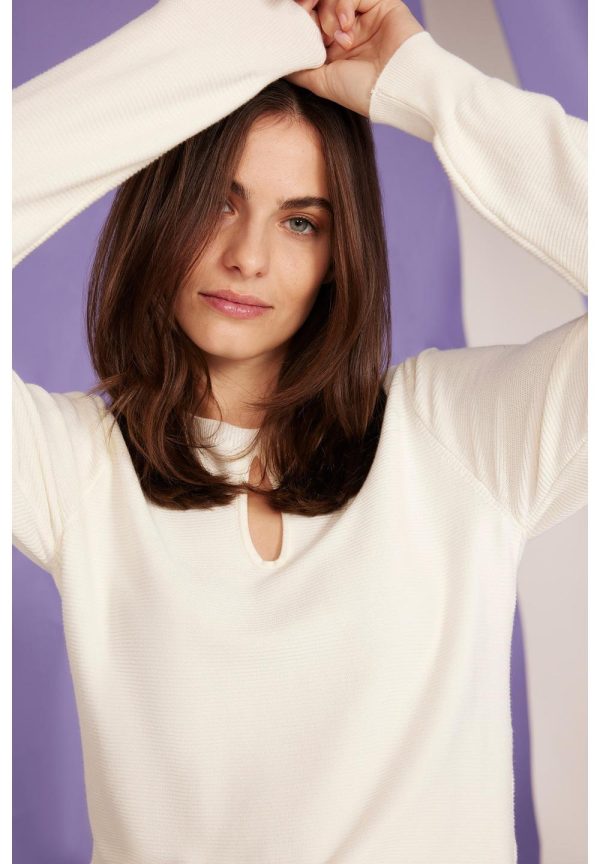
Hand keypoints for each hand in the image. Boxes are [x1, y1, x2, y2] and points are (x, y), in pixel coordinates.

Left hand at [286, 0, 423, 116]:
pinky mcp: (381, 4)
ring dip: (328, 11)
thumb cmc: (363, 91)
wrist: (396, 88)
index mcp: (334, 48)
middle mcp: (348, 30)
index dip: (299, 17)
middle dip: (309, 7)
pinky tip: (347, 26)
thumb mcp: (321, 82)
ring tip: (334, 34)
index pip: (310, 20)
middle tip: (305, 14)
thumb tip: (279, 61)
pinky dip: (343, 5)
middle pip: (320, 3)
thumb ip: (300, 70)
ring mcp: (364, 16)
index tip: (293, 22)